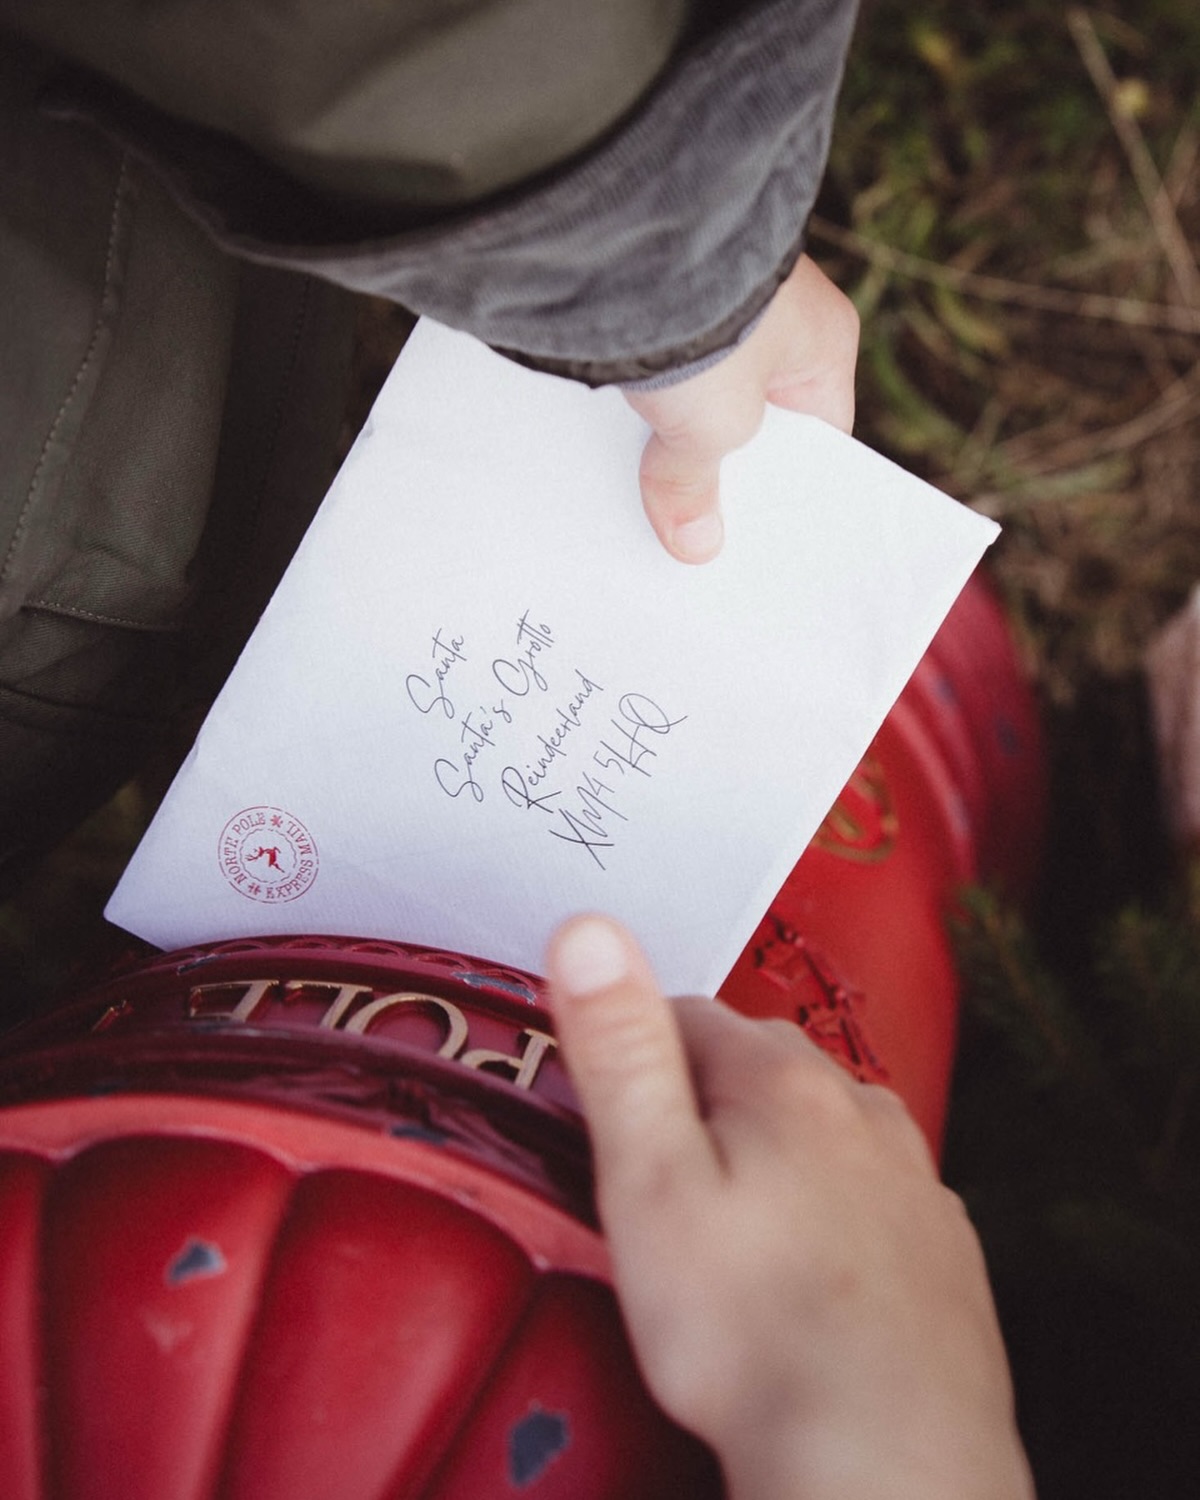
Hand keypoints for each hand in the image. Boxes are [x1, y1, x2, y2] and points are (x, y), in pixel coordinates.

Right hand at [543, 915, 1034, 1499]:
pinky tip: (805, 1272)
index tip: (603, 1112)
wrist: (884, 1464)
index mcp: (783, 1079)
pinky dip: (830, 1207)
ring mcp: (913, 1175)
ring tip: (728, 1230)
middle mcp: (862, 1106)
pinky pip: (870, 1190)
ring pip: (819, 1126)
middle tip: (654, 1180)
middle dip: (699, 1097)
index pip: (685, 1013)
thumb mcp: (650, 1183)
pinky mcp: (944, 1242)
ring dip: (770, 1149)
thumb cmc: (747, 1330)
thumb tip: (589, 927)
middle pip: (756, 1065)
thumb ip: (621, 1051)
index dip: (630, 1054)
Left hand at [623, 255, 858, 563]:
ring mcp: (713, 290)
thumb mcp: (712, 425)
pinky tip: (596, 431)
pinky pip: (645, 354)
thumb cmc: (710, 320)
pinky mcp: (652, 281)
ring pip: (690, 385)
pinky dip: (625, 390)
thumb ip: (699, 485)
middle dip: (712, 462)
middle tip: (685, 522)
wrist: (632, 229)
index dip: (784, 489)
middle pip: (746, 413)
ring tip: (632, 486)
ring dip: (661, 427)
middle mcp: (773, 310)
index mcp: (822, 340)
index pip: (816, 435)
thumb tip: (693, 543)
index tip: (753, 532)